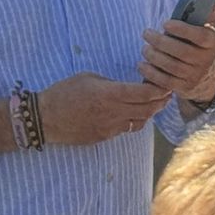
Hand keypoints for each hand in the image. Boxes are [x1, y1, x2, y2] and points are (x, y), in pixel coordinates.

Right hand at [38, 72, 168, 145]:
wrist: (46, 118)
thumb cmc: (64, 92)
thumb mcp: (87, 78)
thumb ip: (109, 83)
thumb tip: (123, 88)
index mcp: (109, 94)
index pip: (143, 94)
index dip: (158, 90)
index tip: (166, 85)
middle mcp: (114, 112)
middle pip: (147, 110)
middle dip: (160, 102)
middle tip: (167, 95)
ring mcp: (110, 128)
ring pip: (139, 122)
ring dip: (149, 113)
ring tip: (152, 105)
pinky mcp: (105, 137)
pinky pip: (125, 129)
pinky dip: (133, 121)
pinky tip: (131, 113)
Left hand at [139, 0, 214, 102]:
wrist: (208, 76)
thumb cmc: (203, 43)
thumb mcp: (210, 25)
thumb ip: (211, 5)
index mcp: (212, 42)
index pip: (198, 36)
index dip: (181, 29)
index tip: (165, 23)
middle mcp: (205, 61)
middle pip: (181, 52)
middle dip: (160, 42)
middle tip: (146, 33)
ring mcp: (195, 76)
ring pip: (171, 67)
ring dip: (154, 57)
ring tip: (144, 48)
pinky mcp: (183, 88)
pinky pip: (165, 82)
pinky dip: (151, 73)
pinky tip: (142, 64)